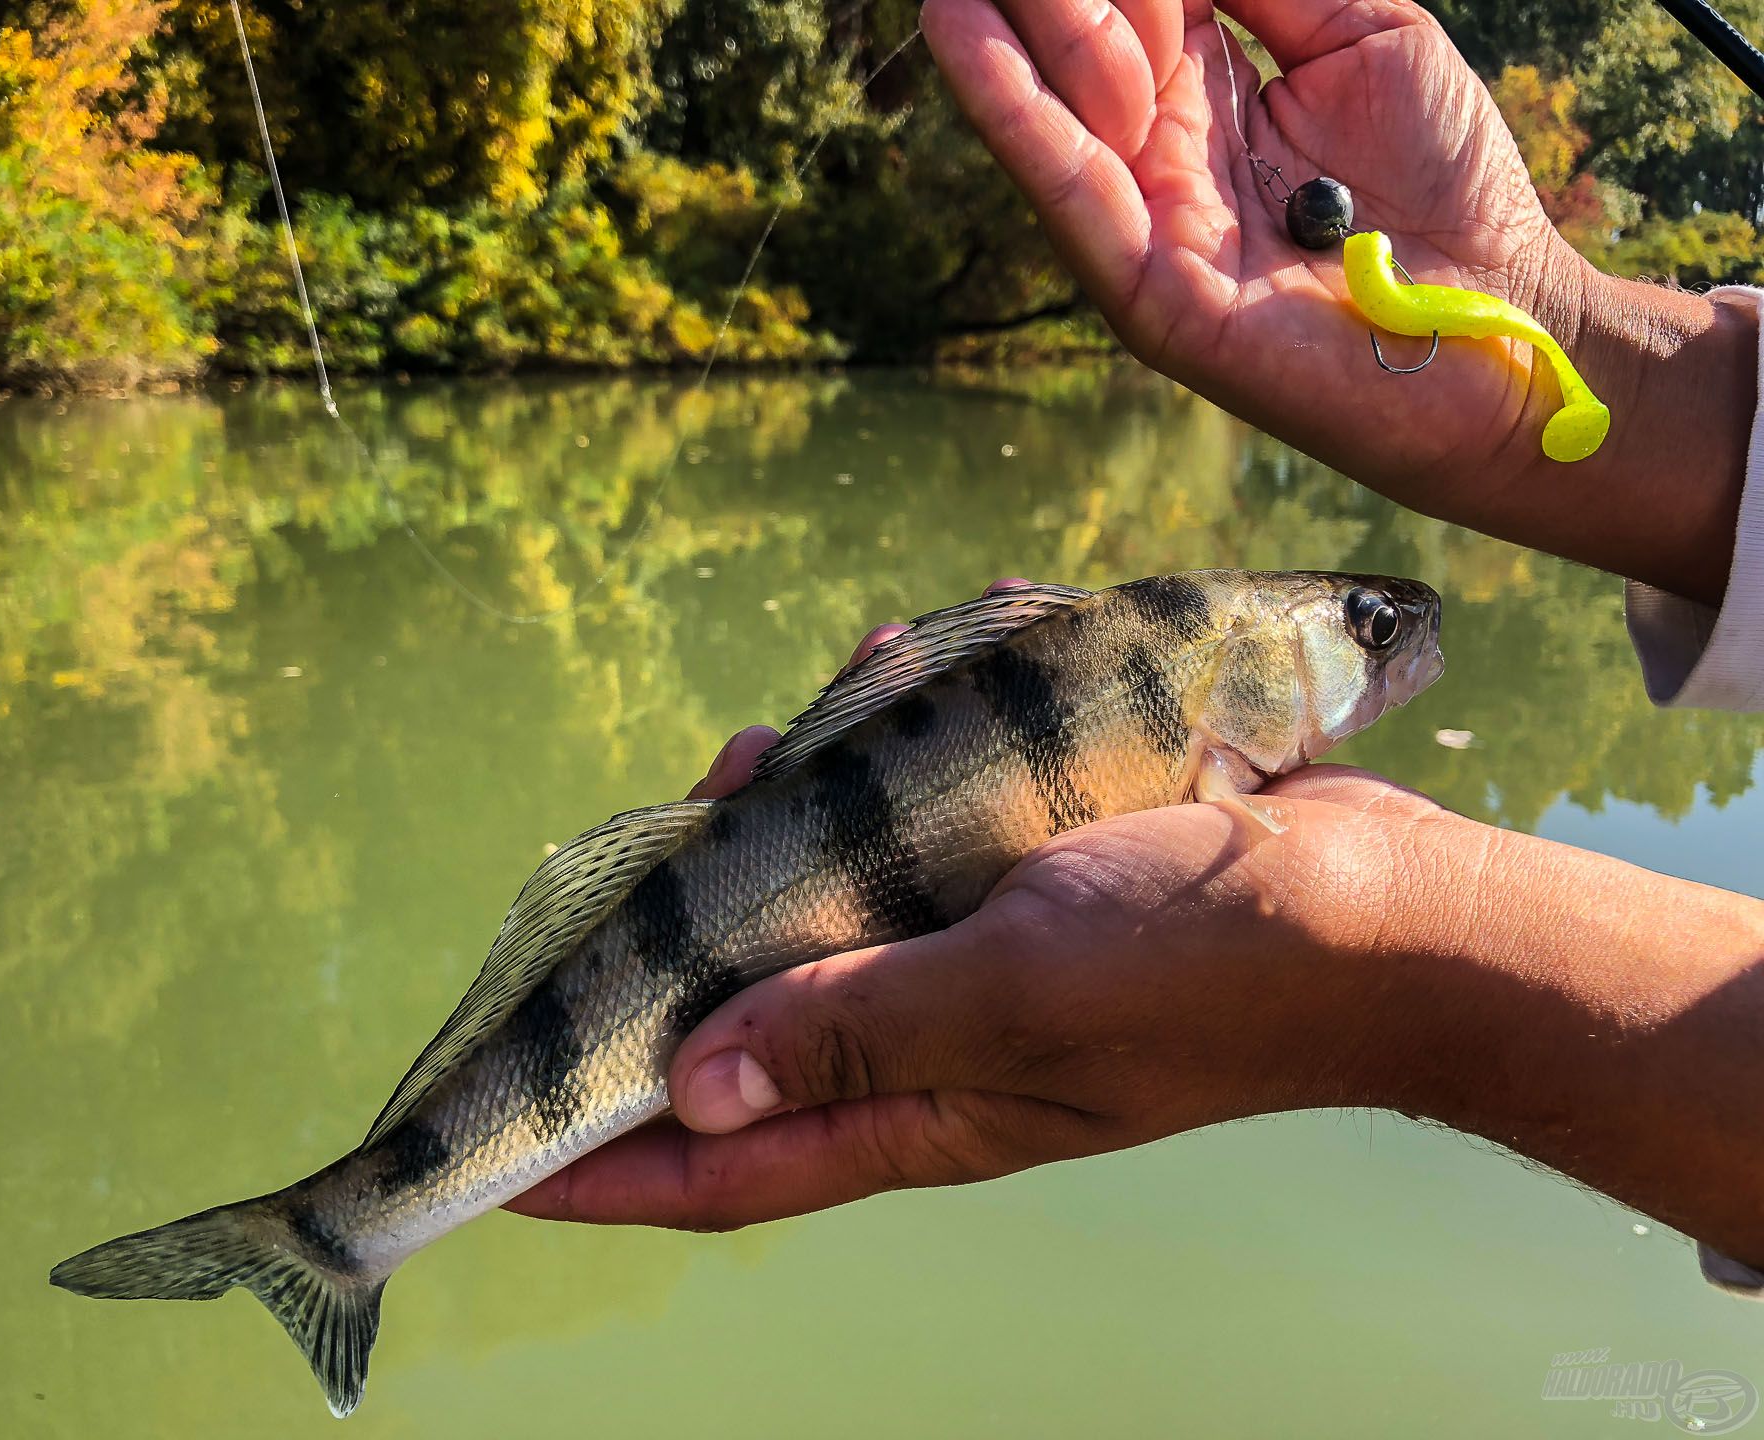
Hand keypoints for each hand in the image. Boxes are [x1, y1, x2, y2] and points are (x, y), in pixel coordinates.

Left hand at [509, 758, 1446, 1227]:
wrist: (1384, 904)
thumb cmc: (1209, 967)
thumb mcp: (1013, 997)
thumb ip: (851, 1028)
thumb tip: (694, 1086)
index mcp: (917, 1107)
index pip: (722, 1165)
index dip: (602, 1164)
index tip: (493, 1151)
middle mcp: (929, 1043)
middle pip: (753, 1008)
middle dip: (693, 923)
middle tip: (693, 808)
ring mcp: (975, 958)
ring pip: (832, 896)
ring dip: (800, 808)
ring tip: (803, 719)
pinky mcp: (1021, 881)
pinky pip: (923, 820)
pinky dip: (903, 748)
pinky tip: (923, 664)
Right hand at [917, 0, 1755, 603]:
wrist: (1505, 321)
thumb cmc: (1449, 186)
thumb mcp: (1365, 36)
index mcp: (1206, 88)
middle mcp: (1158, 154)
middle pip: (1079, 39)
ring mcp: (1147, 225)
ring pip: (1055, 104)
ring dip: (1013, 23)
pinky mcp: (1148, 294)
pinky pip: (1067, 189)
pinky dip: (1009, 111)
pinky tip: (955, 27)